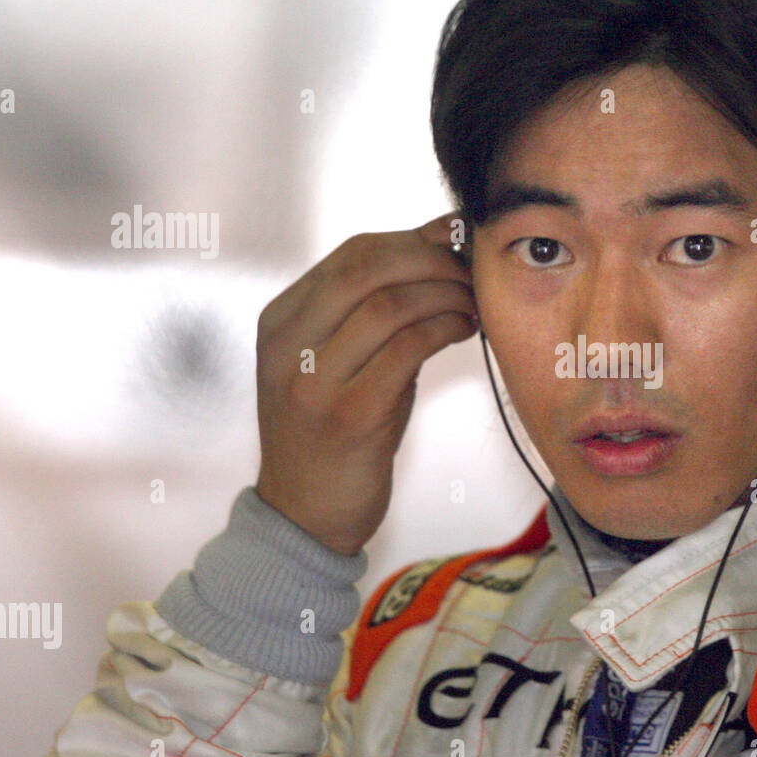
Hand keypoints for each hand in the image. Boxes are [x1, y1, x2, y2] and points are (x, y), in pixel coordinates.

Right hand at [254, 213, 475, 555]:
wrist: (307, 516)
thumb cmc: (338, 433)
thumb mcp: (340, 362)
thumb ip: (373, 310)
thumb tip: (437, 248)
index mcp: (281, 320)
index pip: (352, 253)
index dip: (414, 240)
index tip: (457, 245)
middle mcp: (288, 344)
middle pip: (368, 267)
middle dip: (433, 260)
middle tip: (473, 270)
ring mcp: (313, 380)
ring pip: (388, 304)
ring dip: (445, 294)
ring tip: (474, 301)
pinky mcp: (348, 415)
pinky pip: (405, 349)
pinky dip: (443, 328)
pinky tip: (465, 328)